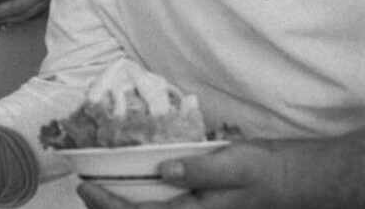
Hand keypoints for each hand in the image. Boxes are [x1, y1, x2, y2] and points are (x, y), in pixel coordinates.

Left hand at [77, 132, 364, 208]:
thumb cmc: (262, 171)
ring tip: (94, 192)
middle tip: (82, 189)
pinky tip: (124, 191)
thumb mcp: (235, 165)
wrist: (287, 180)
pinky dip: (136, 203)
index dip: (109, 204)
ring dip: (117, 208)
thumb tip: (167, 169)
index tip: (87, 186)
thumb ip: (200, 170)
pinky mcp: (192, 208)